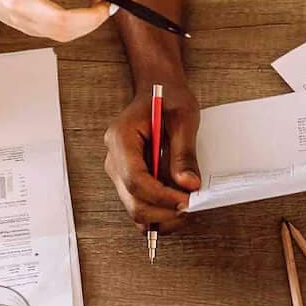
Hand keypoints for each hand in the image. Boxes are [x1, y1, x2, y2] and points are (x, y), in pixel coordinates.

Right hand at [0, 0, 123, 42]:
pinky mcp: (24, 31)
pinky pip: (57, 35)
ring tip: (101, 7)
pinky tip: (85, 15)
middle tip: (111, 4)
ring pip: (62, 34)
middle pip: (63, 21)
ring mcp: (20, 21)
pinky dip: (77, 27)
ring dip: (89, 24)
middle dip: (95, 17)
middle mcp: (19, 2)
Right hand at [102, 79, 199, 231]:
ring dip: (162, 216)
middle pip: (132, 201)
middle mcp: (114, 158)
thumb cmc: (168, 97)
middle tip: (191, 207)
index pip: (135, 179)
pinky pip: (140, 204)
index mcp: (121, 138)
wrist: (158, 89)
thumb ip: (184, 152)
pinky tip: (177, 204)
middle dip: (163, 211)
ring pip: (135, 208)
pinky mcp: (129, 179)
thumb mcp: (183, 118)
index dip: (161, 196)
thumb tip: (188, 184)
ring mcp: (119, 171)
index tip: (186, 200)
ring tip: (187, 206)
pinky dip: (159, 212)